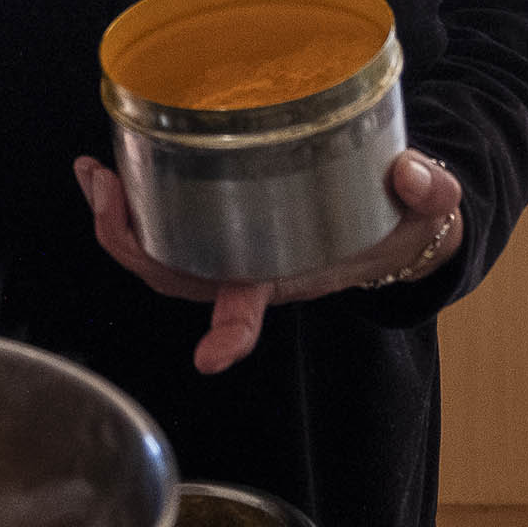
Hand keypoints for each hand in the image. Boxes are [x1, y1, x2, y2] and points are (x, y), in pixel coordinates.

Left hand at [75, 150, 462, 374]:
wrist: (398, 220)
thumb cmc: (408, 221)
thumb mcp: (432, 210)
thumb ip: (431, 193)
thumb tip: (412, 175)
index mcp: (293, 274)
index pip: (255, 306)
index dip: (229, 330)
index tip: (209, 357)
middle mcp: (251, 269)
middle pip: (176, 276)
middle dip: (129, 240)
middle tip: (103, 185)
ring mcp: (232, 250)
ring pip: (161, 256)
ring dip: (120, 221)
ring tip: (95, 173)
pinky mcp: (224, 226)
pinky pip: (166, 229)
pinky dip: (135, 203)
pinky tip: (117, 169)